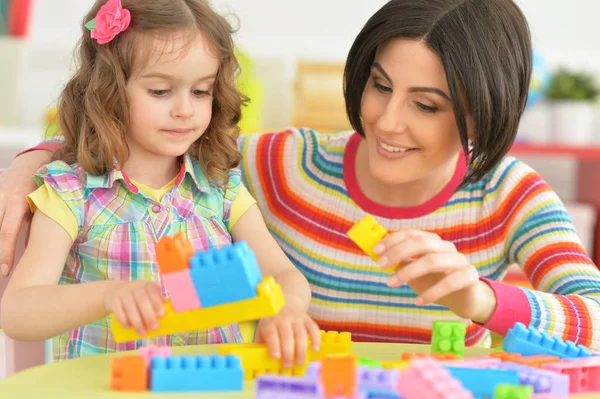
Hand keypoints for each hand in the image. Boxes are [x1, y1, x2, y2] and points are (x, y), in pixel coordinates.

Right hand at [0, 151, 50, 276]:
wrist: (33, 160)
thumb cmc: (43, 185)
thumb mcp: (43, 204)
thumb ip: (37, 224)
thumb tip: (36, 249)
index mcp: (18, 202)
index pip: (8, 233)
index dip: (5, 253)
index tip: (5, 271)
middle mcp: (2, 199)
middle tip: (1, 272)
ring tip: (1, 259)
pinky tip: (1, 243)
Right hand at [104, 280, 164, 335]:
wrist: (113, 292)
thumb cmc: (136, 298)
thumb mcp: (146, 297)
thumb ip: (155, 305)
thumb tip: (166, 319)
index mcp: (147, 285)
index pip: (153, 291)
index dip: (157, 302)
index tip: (162, 315)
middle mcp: (135, 286)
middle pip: (142, 300)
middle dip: (149, 315)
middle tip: (154, 328)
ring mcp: (122, 292)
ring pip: (130, 308)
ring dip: (137, 322)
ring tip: (142, 332)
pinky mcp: (112, 299)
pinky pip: (118, 311)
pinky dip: (124, 320)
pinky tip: (128, 327)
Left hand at [255, 308, 320, 368]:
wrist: (288, 301)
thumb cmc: (273, 320)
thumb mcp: (263, 328)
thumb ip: (261, 342)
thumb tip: (258, 360)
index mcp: (270, 322)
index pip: (271, 333)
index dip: (274, 345)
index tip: (276, 357)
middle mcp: (283, 319)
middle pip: (287, 336)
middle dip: (288, 353)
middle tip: (287, 365)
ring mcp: (297, 318)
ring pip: (301, 334)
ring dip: (301, 350)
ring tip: (299, 362)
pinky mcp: (308, 319)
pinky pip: (313, 329)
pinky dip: (316, 339)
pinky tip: (314, 349)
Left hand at [374, 229, 495, 322]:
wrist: (465, 299)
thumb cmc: (435, 282)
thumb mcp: (414, 272)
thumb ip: (400, 263)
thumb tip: (378, 256)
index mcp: (432, 242)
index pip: (412, 233)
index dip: (393, 240)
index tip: (376, 251)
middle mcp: (446, 247)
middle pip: (422, 243)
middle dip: (399, 252)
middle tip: (381, 267)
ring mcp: (460, 260)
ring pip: (433, 261)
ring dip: (409, 272)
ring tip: (392, 284)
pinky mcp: (470, 276)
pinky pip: (450, 282)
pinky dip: (432, 292)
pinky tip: (419, 301)